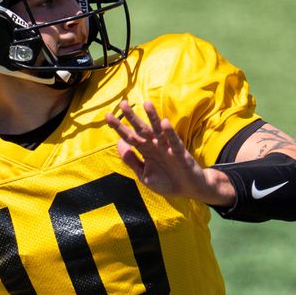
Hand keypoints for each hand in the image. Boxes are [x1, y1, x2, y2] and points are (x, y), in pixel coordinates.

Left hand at [105, 100, 233, 204]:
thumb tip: (119, 144)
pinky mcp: (180, 153)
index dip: (119, 127)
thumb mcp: (144, 175)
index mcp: (145, 150)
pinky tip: (164, 123)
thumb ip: (132, 161)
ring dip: (153, 117)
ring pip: (158, 130)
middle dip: (132, 117)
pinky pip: (174, 141)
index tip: (108, 116)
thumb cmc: (165, 182)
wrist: (187, 191)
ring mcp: (167, 147)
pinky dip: (169, 132)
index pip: (129, 136)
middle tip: (122, 103)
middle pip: (141, 129)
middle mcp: (155, 145)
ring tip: (146, 103)